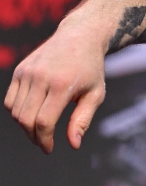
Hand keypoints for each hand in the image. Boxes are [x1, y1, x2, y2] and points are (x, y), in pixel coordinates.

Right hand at [4, 22, 107, 152]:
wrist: (80, 36)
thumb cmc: (91, 69)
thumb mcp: (96, 94)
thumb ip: (83, 120)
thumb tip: (73, 144)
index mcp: (61, 84)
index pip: (44, 121)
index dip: (44, 140)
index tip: (49, 149)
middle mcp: (41, 77)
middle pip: (26, 119)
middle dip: (33, 137)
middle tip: (44, 143)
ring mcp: (27, 72)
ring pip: (15, 111)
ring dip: (25, 126)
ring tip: (39, 129)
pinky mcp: (20, 70)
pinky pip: (10, 100)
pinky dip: (16, 113)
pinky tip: (31, 115)